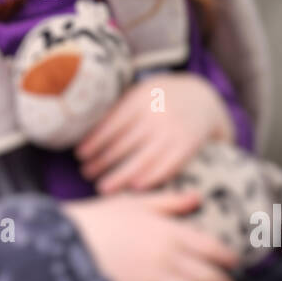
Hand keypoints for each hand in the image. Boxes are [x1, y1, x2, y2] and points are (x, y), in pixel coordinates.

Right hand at [61, 191, 239, 280]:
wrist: (69, 239)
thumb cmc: (104, 217)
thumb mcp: (138, 202)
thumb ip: (170, 202)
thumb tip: (197, 197)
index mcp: (171, 231)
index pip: (212, 248)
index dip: (228, 258)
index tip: (233, 263)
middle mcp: (168, 257)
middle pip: (209, 276)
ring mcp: (155, 280)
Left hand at [74, 72, 233, 193]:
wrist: (201, 98)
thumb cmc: (159, 99)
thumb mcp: (140, 93)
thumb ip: (119, 109)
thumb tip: (85, 131)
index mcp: (140, 99)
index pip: (112, 123)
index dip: (94, 141)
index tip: (80, 155)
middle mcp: (157, 114)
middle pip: (124, 144)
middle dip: (102, 161)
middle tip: (86, 174)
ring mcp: (173, 131)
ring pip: (142, 159)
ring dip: (120, 176)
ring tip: (103, 187)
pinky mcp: (187, 146)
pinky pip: (166, 166)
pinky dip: (150, 178)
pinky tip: (134, 187)